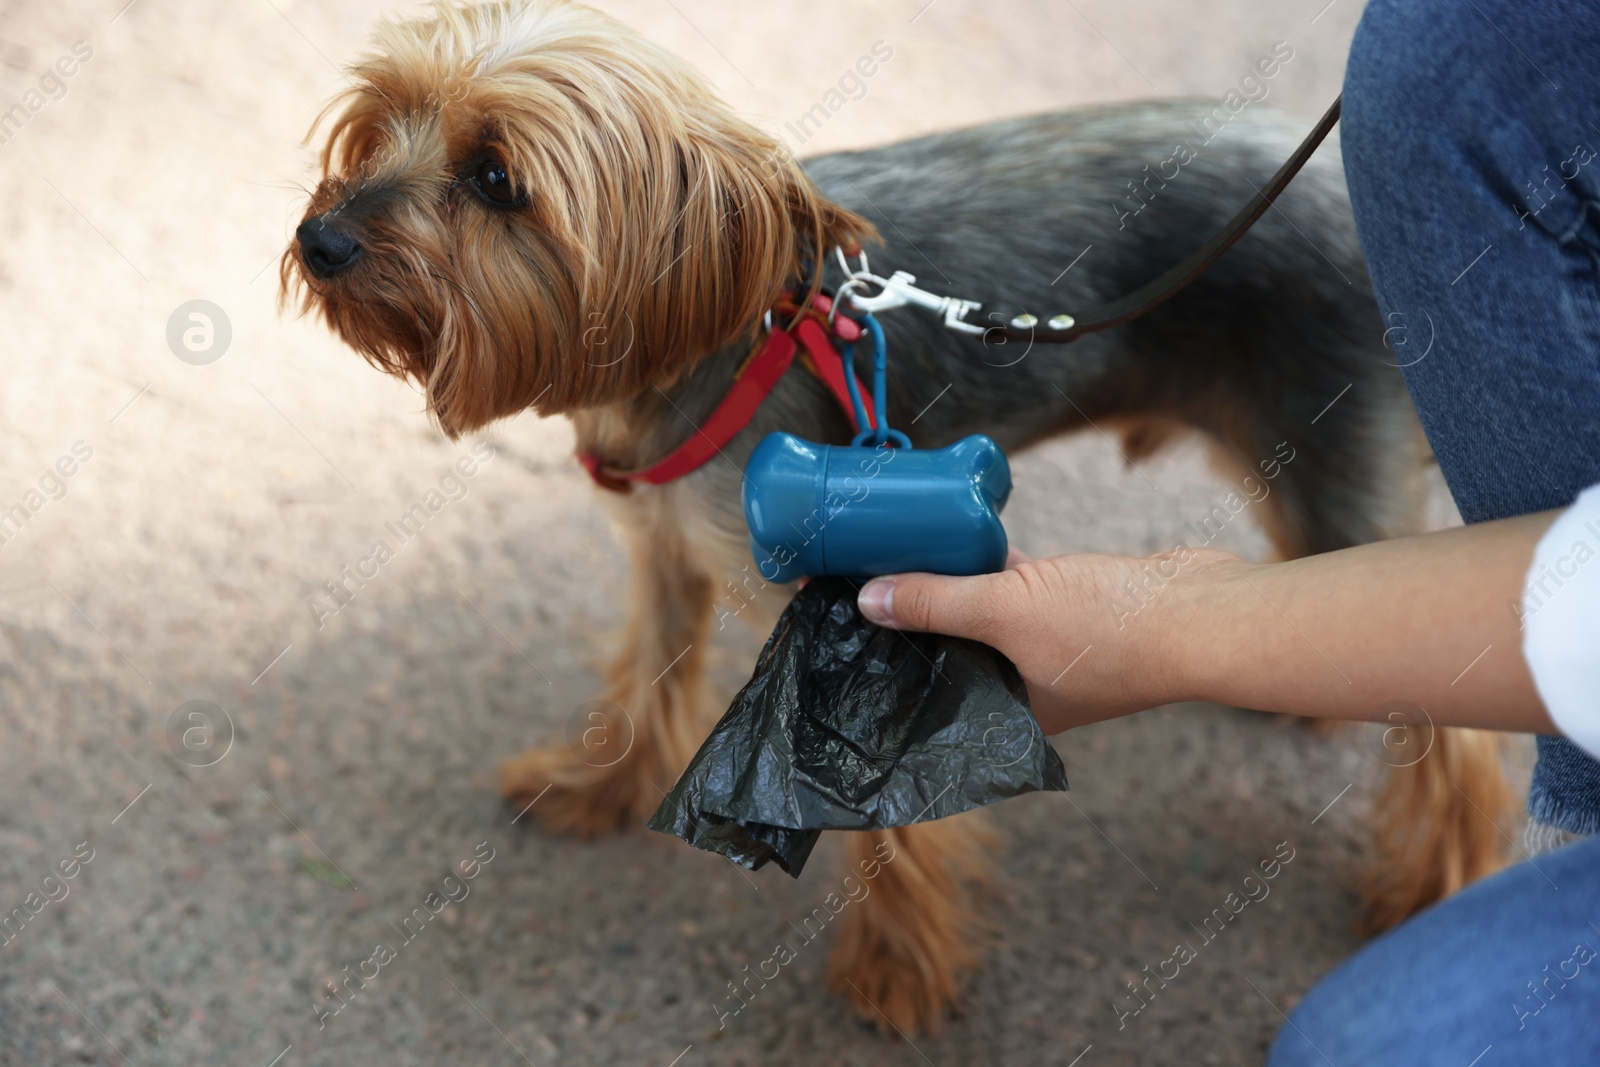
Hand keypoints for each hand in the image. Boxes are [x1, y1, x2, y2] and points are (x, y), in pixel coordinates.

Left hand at [856, 545, 1242, 733]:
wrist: (1206, 612)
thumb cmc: (1114, 632)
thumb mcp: (1006, 611)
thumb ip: (937, 603)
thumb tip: (870, 601)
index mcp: (1005, 715)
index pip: (929, 691)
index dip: (891, 660)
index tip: (851, 626)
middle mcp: (1026, 690)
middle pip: (951, 651)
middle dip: (915, 618)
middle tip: (864, 579)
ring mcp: (1052, 650)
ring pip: (983, 616)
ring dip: (953, 585)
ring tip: (901, 553)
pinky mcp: (1074, 610)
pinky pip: (1016, 588)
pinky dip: (993, 565)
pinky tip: (966, 536)